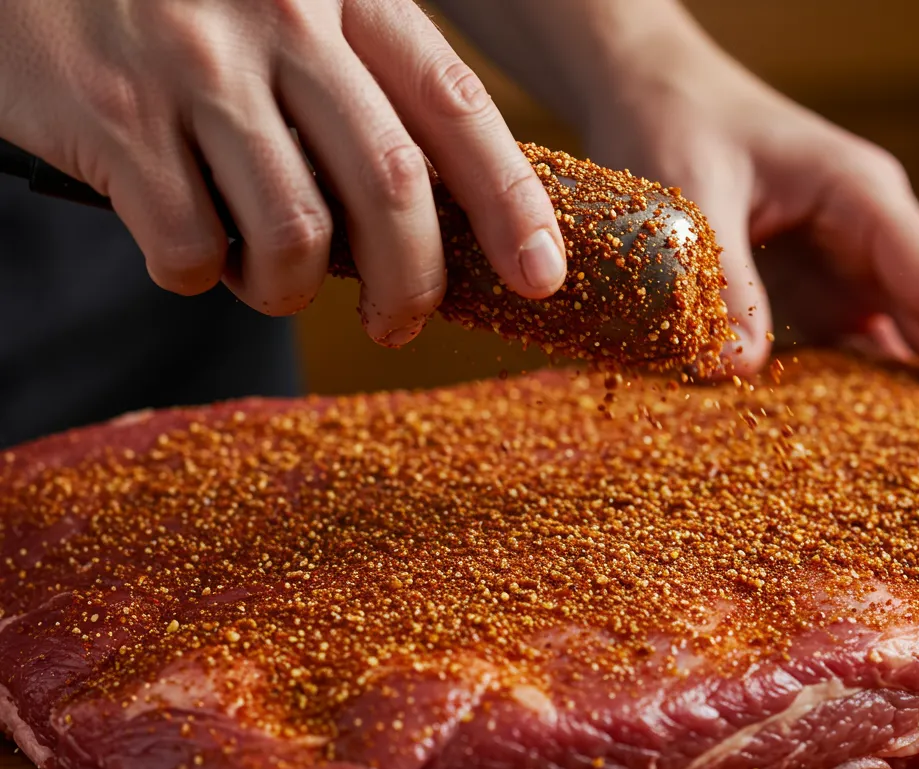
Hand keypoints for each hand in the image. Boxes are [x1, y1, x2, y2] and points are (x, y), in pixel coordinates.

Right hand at [0, 0, 566, 345]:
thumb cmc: (192, 4)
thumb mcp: (297, 10)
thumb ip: (370, 91)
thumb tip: (451, 224)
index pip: (455, 108)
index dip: (511, 204)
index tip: (543, 277)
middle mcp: (280, 18)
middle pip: (391, 186)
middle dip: (411, 283)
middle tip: (400, 325)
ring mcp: (194, 66)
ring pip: (295, 233)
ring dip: (291, 288)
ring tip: (269, 274)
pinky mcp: (113, 118)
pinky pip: (192, 248)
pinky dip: (200, 275)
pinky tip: (188, 246)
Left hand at [583, 45, 918, 409]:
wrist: (650, 96)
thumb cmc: (676, 124)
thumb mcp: (690, 193)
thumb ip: (717, 276)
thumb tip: (740, 372)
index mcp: (860, 196)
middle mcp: (865, 235)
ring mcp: (839, 265)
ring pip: (896, 341)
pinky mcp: (806, 291)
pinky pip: (843, 351)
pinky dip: (857, 398)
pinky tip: (867, 452)